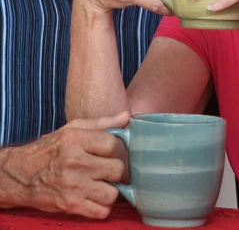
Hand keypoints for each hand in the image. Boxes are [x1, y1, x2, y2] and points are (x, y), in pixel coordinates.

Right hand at [2, 112, 129, 218]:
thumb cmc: (49, 149)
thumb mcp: (72, 129)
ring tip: (100, 184)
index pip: (112, 144)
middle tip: (106, 169)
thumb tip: (126, 117)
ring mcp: (73, 186)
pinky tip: (94, 197)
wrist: (20, 174)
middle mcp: (75, 162)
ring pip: (112, 193)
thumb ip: (101, 123)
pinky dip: (102, 207)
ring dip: (109, 190)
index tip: (109, 152)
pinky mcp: (70, 205)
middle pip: (117, 169)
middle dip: (114, 170)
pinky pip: (101, 211)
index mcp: (76, 139)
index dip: (115, 149)